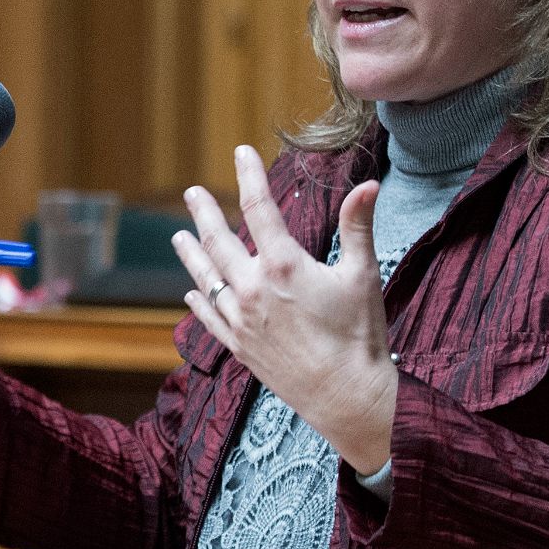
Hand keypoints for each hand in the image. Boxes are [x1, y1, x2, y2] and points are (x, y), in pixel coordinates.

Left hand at [171, 145, 399, 470]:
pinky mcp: (239, 346)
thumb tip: (370, 184)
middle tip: (192, 193)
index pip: (260, 207)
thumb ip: (358, 227)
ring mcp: (241, 319)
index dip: (249, 175)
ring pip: (207, 277)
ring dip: (191, 253)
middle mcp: (253, 288)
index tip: (241, 153)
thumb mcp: (363, 275)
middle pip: (219, 240)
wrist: (345, 395)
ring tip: (178, 235)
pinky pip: (209, 317)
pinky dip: (198, 301)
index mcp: (283, 264)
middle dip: (204, 212)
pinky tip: (191, 291)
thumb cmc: (359, 335)